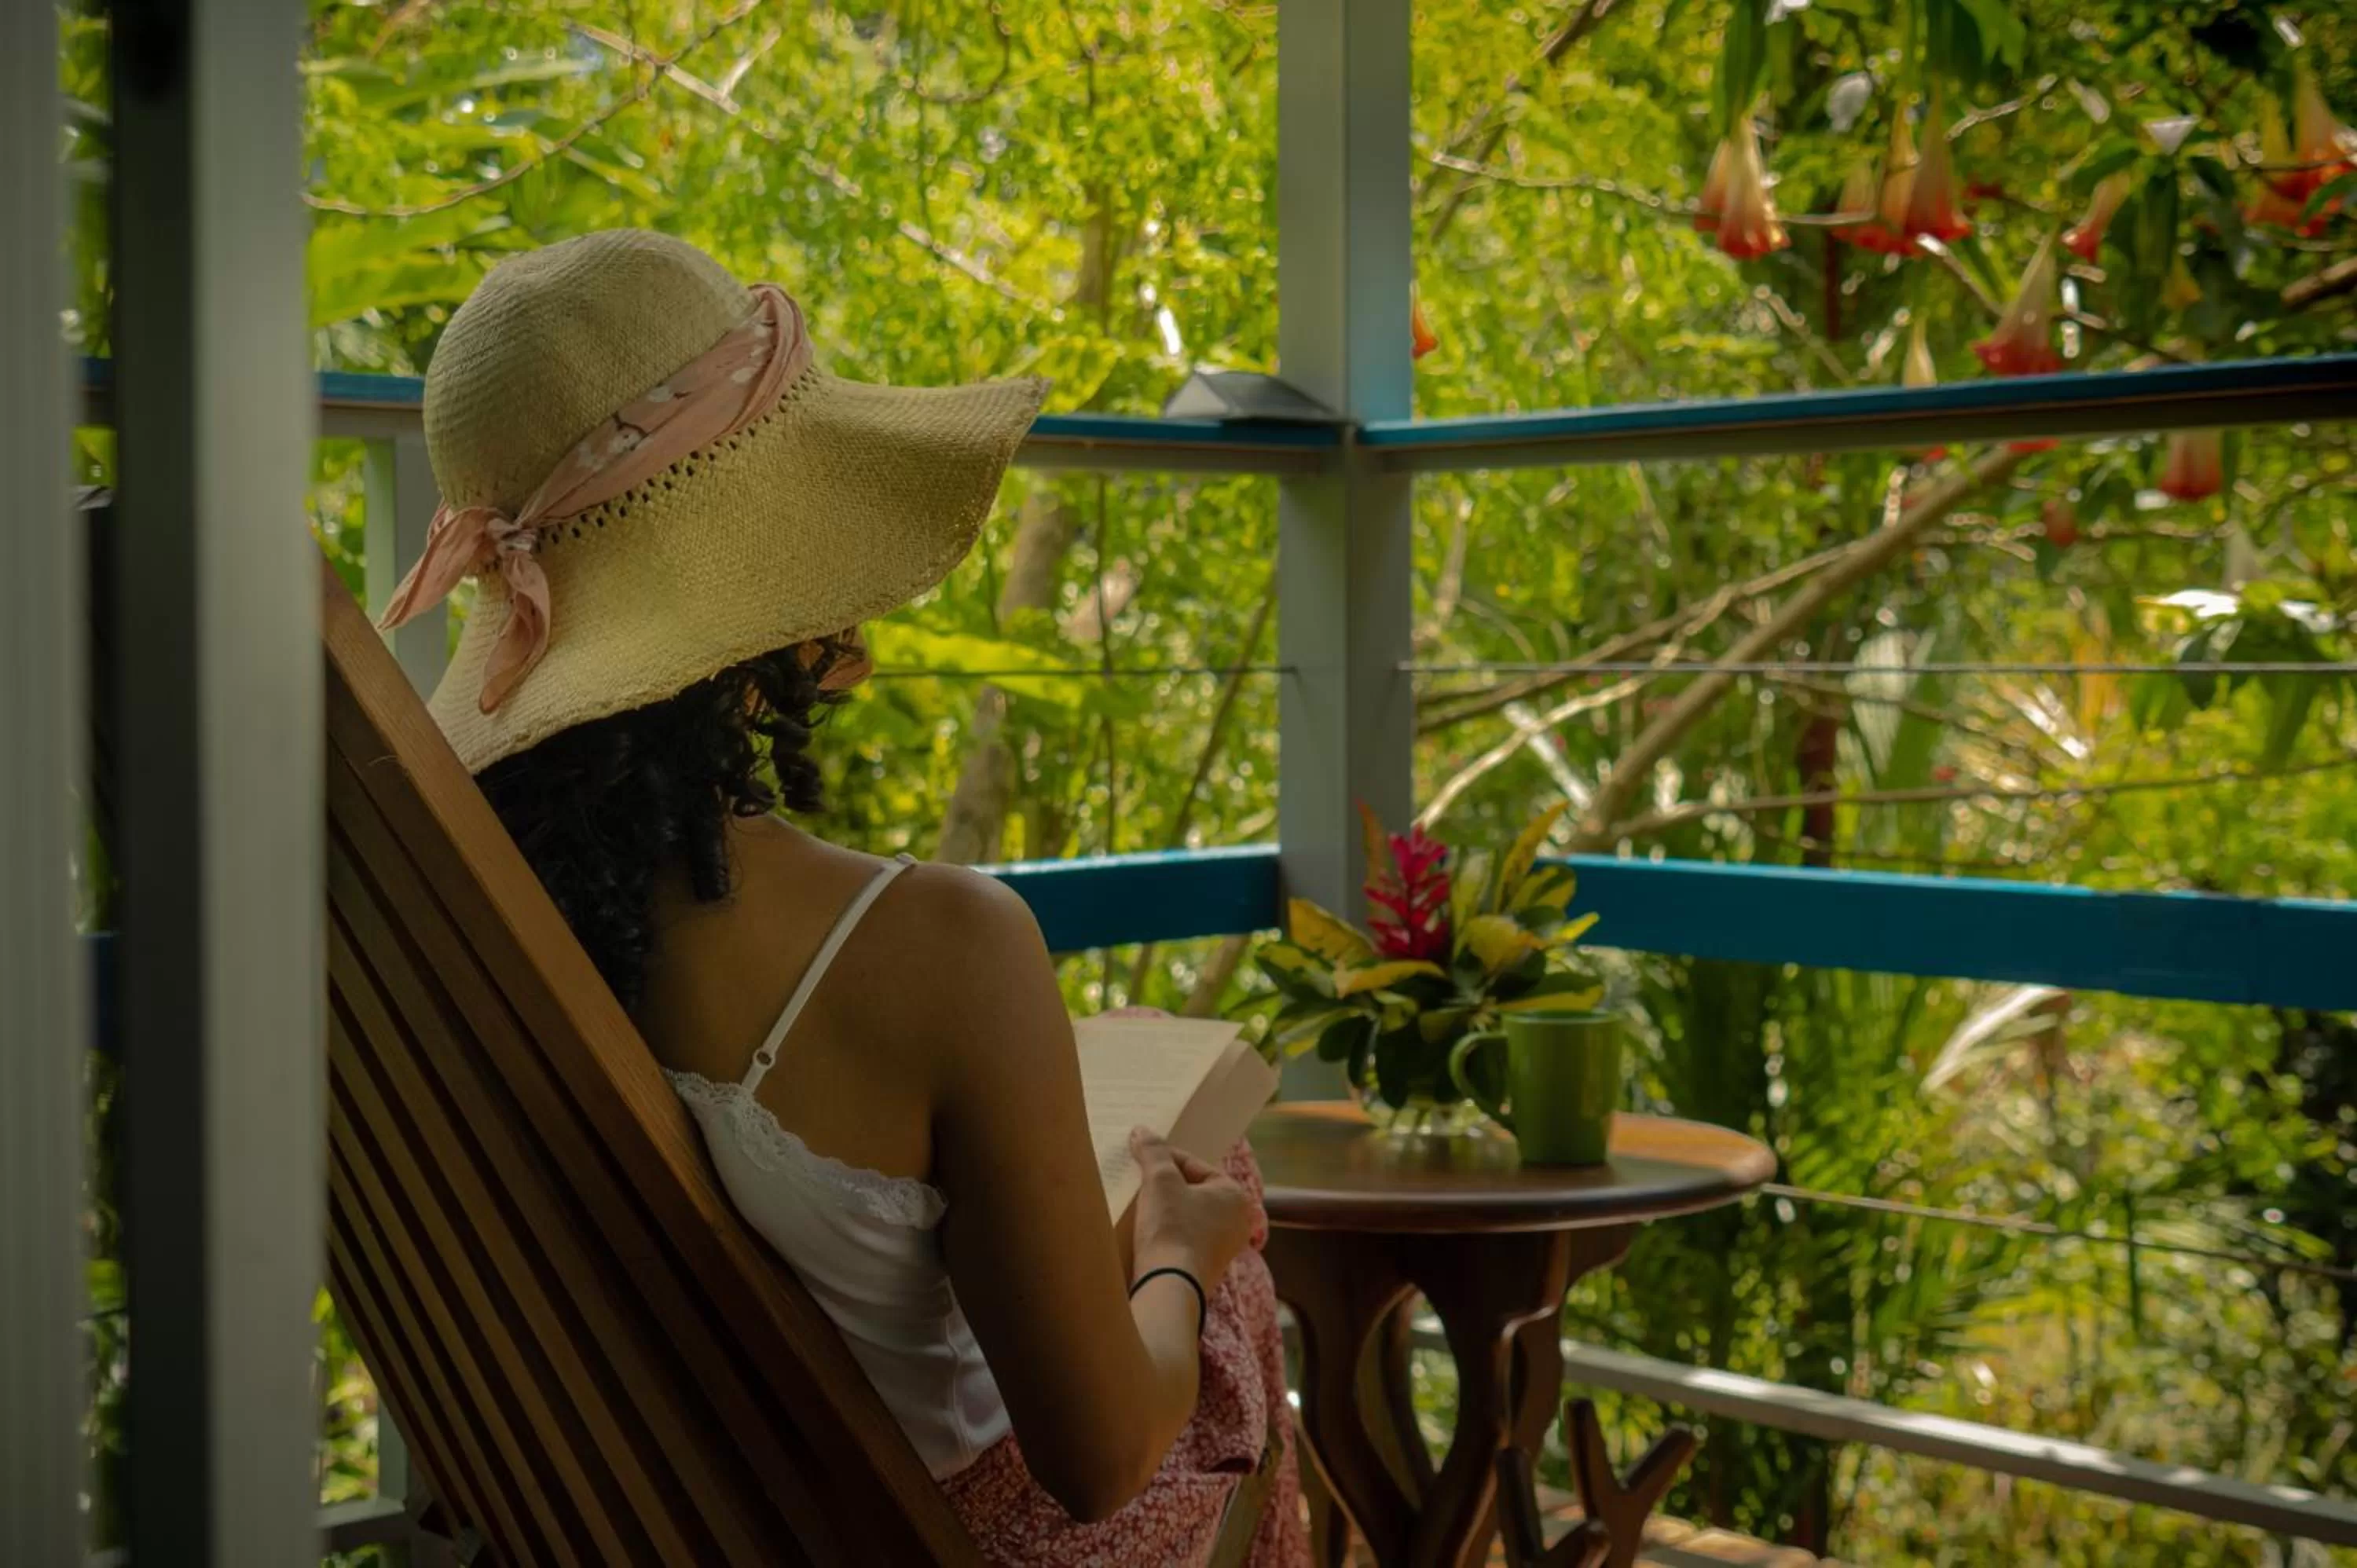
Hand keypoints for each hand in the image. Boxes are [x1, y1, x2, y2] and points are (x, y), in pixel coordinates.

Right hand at [1127, 1128, 1254, 1294]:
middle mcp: (1237, 1222)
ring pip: (1187, 1215)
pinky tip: (1147, 1233)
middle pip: (1191, 1190)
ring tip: (1139, 1205)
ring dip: (1164, 1209)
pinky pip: (1185, 1239)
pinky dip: (1167, 1232)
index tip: (1138, 1157)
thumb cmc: (1171, 1228)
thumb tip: (1142, 1131)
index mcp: (1235, 1195)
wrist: (1169, 1287)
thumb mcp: (1160, 1181)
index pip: (1193, 1165)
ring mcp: (1223, 1248)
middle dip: (1164, 1185)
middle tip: (1137, 1181)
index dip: (1162, 1158)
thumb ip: (1153, 1151)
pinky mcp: (1206, 1268)